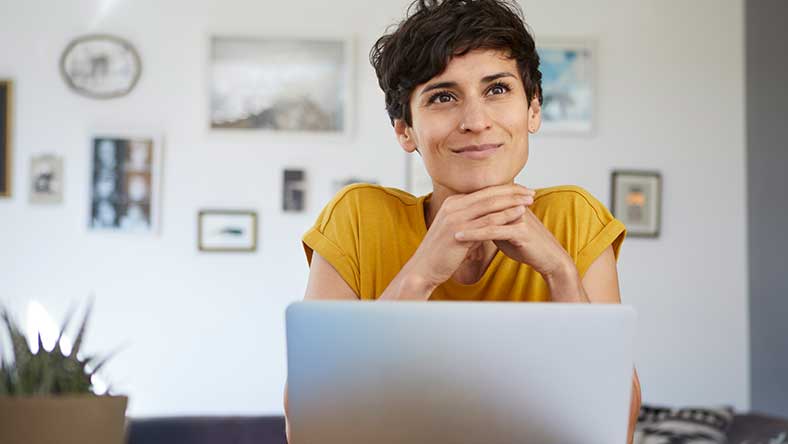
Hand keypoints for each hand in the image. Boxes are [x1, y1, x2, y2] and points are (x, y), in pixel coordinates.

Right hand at [403, 184, 534, 294]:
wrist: (424, 268)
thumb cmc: (441, 252)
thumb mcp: (456, 230)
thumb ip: (470, 220)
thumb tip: (487, 217)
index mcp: (452, 202)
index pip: (483, 191)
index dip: (504, 189)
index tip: (521, 190)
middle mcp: (453, 206)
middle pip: (489, 194)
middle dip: (512, 192)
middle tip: (531, 192)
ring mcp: (455, 218)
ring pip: (490, 205)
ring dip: (512, 202)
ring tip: (530, 201)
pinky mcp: (459, 232)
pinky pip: (488, 221)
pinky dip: (505, 216)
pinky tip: (519, 215)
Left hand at [455, 203, 571, 278]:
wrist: (549, 259)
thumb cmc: (528, 246)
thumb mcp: (506, 232)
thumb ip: (492, 223)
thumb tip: (476, 221)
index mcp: (511, 203)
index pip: (484, 198)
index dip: (466, 203)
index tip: (445, 210)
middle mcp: (515, 205)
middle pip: (483, 203)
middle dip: (461, 210)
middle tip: (440, 215)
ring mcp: (518, 216)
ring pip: (485, 216)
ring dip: (464, 221)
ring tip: (444, 226)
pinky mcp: (520, 231)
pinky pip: (492, 231)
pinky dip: (474, 234)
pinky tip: (459, 237)